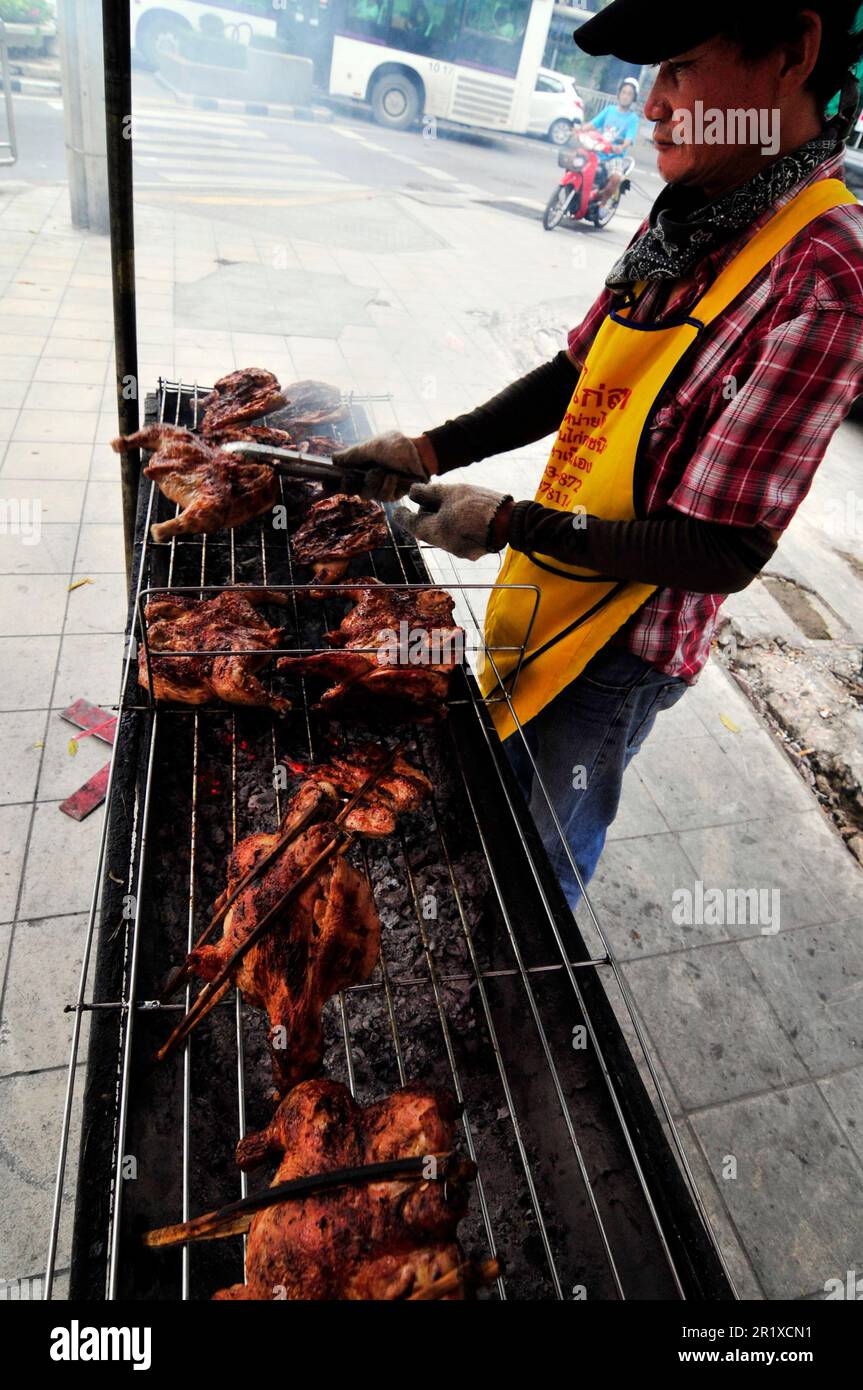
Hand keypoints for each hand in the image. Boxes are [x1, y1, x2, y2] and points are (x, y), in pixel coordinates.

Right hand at [331, 431, 434, 501]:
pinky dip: (388, 485)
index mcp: (358, 467)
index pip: (340, 479)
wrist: (420, 452)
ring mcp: (378, 488)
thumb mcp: (371, 446)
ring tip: (383, 471)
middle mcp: (365, 479)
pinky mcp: (392, 495)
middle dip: (351, 483)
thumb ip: (352, 454)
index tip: (325, 484)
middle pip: (349, 490)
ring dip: (374, 481)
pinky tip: (394, 476)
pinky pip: (384, 496)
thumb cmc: (396, 446)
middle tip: (352, 477)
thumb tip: (332, 459)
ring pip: (367, 495)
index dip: (331, 484)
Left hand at [393, 482, 512, 561]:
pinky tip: (470, 515)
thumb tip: (412, 493)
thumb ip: (426, 493)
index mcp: (433, 532)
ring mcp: (459, 551)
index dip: (402, 515)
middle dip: (429, 514)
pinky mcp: (473, 552)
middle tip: (438, 497)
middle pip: (428, 528)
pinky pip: (459, 538)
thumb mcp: (449, 492)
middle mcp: (443, 546)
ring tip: (458, 504)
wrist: (510, 523)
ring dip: (444, 520)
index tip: (397, 510)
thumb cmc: (477, 505)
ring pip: (444, 533)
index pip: (409, 524)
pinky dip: (458, 527)